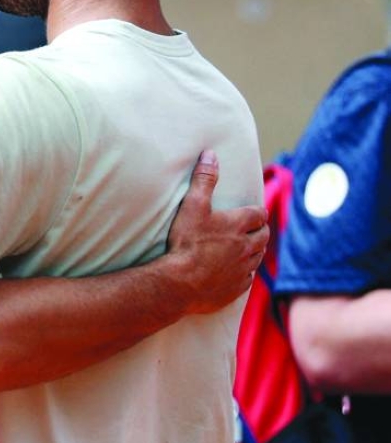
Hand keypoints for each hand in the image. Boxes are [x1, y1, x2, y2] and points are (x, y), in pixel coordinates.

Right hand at [167, 151, 268, 313]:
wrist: (179, 283)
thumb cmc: (186, 243)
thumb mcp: (192, 206)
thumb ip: (203, 180)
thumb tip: (210, 154)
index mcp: (239, 224)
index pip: (259, 214)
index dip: (257, 213)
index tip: (254, 213)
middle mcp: (246, 246)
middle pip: (264, 236)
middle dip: (260, 231)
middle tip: (254, 230)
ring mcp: (243, 269)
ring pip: (258, 257)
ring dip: (255, 252)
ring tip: (246, 250)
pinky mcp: (236, 288)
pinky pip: (248, 279)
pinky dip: (245, 273)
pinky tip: (236, 272)